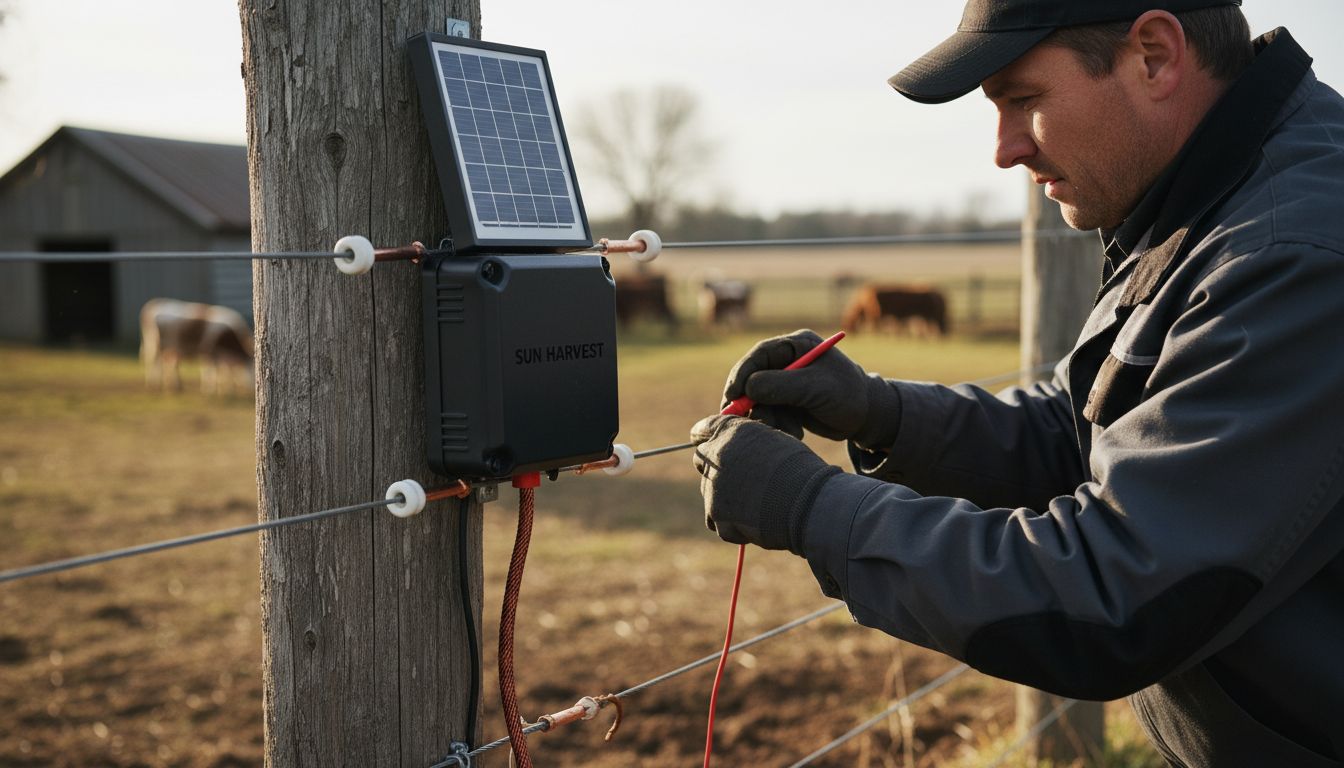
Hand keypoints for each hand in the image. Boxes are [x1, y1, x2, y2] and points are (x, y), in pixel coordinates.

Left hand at [691, 415, 839, 551]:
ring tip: (758, 505)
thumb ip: (747, 443)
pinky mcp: (717, 515)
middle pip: (702, 460)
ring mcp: (713, 487)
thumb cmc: (801, 471)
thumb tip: (735, 452)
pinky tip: (757, 521)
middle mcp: (717, 455)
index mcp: (731, 431)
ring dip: (726, 499)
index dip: (706, 438)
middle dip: (716, 468)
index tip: (710, 444)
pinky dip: (733, 524)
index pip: (703, 429)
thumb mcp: (774, 443)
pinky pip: (718, 521)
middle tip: (739, 480)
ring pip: (710, 493)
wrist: (809, 504)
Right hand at [722, 330, 901, 448]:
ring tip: (790, 431)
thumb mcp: (816, 387)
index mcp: (795, 345)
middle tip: (748, 420)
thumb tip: (748, 387)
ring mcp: (785, 381)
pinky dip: (777, 425)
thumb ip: (782, 385)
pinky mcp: (786, 401)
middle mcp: (787, 360)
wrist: (867, 417)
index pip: (759, 355)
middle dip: (752, 402)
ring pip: (759, 400)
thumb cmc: (847, 395)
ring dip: (768, 418)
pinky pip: (769, 412)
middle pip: (753, 378)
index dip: (742, 374)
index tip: (733, 396)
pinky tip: (796, 433)